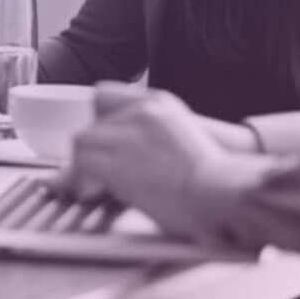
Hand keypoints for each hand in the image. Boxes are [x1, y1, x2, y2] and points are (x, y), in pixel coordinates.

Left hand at [52, 84, 228, 237]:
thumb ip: (162, 146)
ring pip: (83, 142)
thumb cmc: (214, 183)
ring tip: (83, 187)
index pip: (116, 114)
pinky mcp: (115, 159)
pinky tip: (84, 193)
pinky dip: (77, 180)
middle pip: (97, 127)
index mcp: (160, 105)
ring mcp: (127, 134)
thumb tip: (143, 169)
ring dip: (80, 166)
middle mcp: (141, 112)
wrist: (222, 193)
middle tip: (87, 176)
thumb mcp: (189, 146)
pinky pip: (82, 164)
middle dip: (88, 152)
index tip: (102, 155)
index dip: (105, 137)